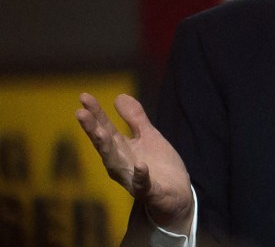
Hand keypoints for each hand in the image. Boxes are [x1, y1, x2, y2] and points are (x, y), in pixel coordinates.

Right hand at [75, 92, 193, 233]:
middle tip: (81, 113)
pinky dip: (141, 176)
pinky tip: (141, 165)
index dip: (96, 113)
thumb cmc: (158, 164)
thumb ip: (134, 118)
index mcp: (121, 149)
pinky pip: (143, 185)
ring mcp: (133, 178)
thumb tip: (119, 96)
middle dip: (93, 129)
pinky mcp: (149, 192)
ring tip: (101, 132)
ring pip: (116, 164)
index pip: (105, 128)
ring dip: (107, 149)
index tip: (84, 96)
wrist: (177, 194)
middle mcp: (121, 164)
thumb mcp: (148, 136)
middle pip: (105, 145)